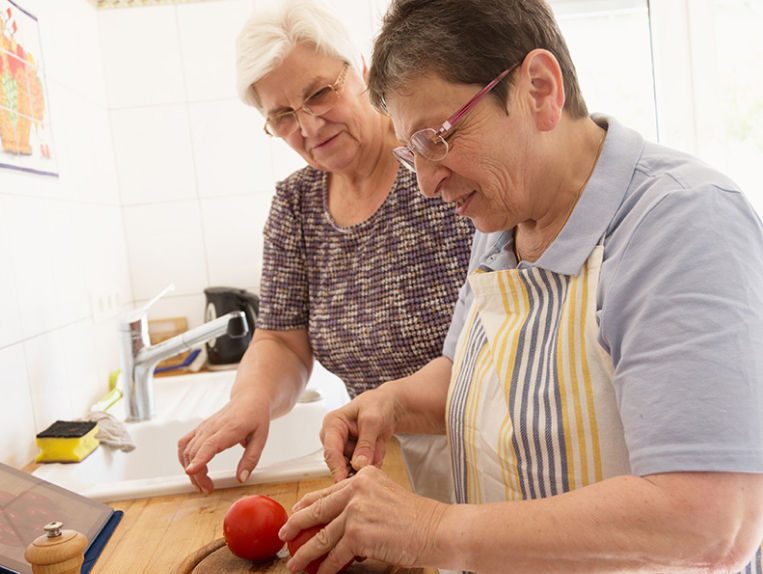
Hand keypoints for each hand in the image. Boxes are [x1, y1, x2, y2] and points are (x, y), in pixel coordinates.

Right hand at [177, 394, 269, 493]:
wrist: (249, 399)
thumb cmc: (256, 417)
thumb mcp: (261, 438)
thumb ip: (251, 459)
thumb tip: (241, 478)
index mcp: (230, 428)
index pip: (210, 445)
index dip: (199, 459)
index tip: (191, 472)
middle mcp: (213, 427)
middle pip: (196, 452)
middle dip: (197, 475)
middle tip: (208, 489)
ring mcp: (204, 427)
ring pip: (187, 450)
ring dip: (190, 469)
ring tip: (202, 483)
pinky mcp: (200, 428)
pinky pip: (184, 443)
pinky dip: (183, 458)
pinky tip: (191, 468)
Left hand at [279, 466, 446, 573]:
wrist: (437, 529)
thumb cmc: (417, 518)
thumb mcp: (385, 497)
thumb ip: (362, 502)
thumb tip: (336, 521)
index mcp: (364, 476)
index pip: (328, 491)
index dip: (307, 504)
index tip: (295, 513)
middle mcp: (358, 489)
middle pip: (317, 509)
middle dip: (296, 525)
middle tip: (285, 536)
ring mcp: (357, 510)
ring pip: (322, 536)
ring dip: (306, 553)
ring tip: (295, 563)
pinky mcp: (359, 533)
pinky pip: (336, 555)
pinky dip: (326, 567)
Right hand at [320, 385, 399, 480]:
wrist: (389, 407)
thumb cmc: (377, 404)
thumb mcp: (372, 420)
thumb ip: (366, 443)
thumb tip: (358, 464)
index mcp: (332, 424)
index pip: (331, 451)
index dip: (337, 468)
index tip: (344, 482)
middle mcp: (334, 438)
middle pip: (341, 463)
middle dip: (362, 460)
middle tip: (375, 449)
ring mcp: (343, 448)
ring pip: (354, 467)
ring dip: (371, 459)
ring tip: (378, 442)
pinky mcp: (353, 455)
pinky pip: (363, 467)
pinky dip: (374, 459)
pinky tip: (378, 445)